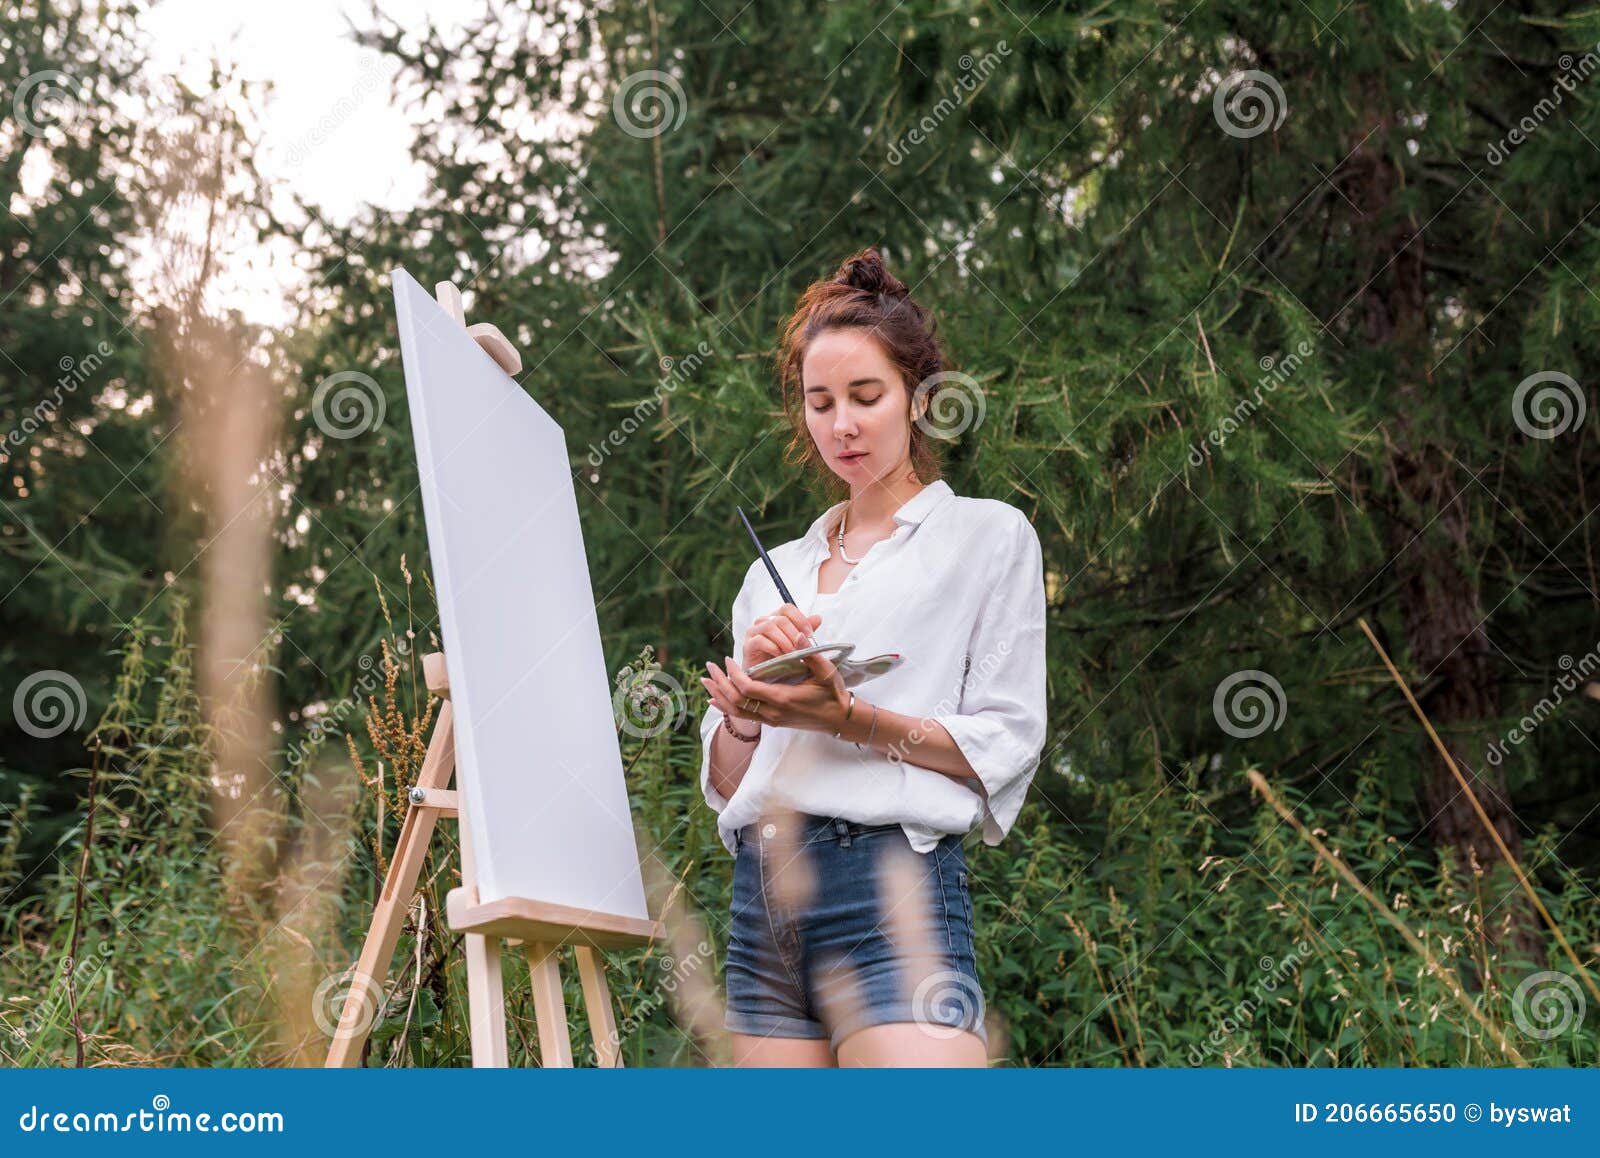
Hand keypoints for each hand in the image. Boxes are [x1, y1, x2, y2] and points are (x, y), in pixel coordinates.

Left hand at [702, 649, 849, 734]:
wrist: (840, 719)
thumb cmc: (833, 693)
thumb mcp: (826, 672)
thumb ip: (810, 653)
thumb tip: (798, 634)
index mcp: (783, 699)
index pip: (747, 688)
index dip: (733, 674)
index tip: (727, 659)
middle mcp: (773, 713)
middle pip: (736, 701)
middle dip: (720, 683)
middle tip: (709, 666)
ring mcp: (771, 720)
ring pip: (737, 711)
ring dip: (719, 696)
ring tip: (705, 681)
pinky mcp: (772, 722)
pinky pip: (744, 717)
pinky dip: (726, 708)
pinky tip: (714, 701)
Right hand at [741, 604, 822, 668]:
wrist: (766, 680)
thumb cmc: (782, 660)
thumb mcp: (798, 646)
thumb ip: (805, 632)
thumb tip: (818, 618)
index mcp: (776, 618)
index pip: (787, 608)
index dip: (800, 619)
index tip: (810, 635)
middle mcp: (763, 622)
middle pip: (780, 618)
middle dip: (794, 633)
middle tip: (802, 647)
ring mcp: (753, 633)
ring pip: (769, 626)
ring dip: (784, 640)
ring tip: (793, 653)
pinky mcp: (747, 646)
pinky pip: (759, 640)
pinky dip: (773, 648)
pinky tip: (781, 657)